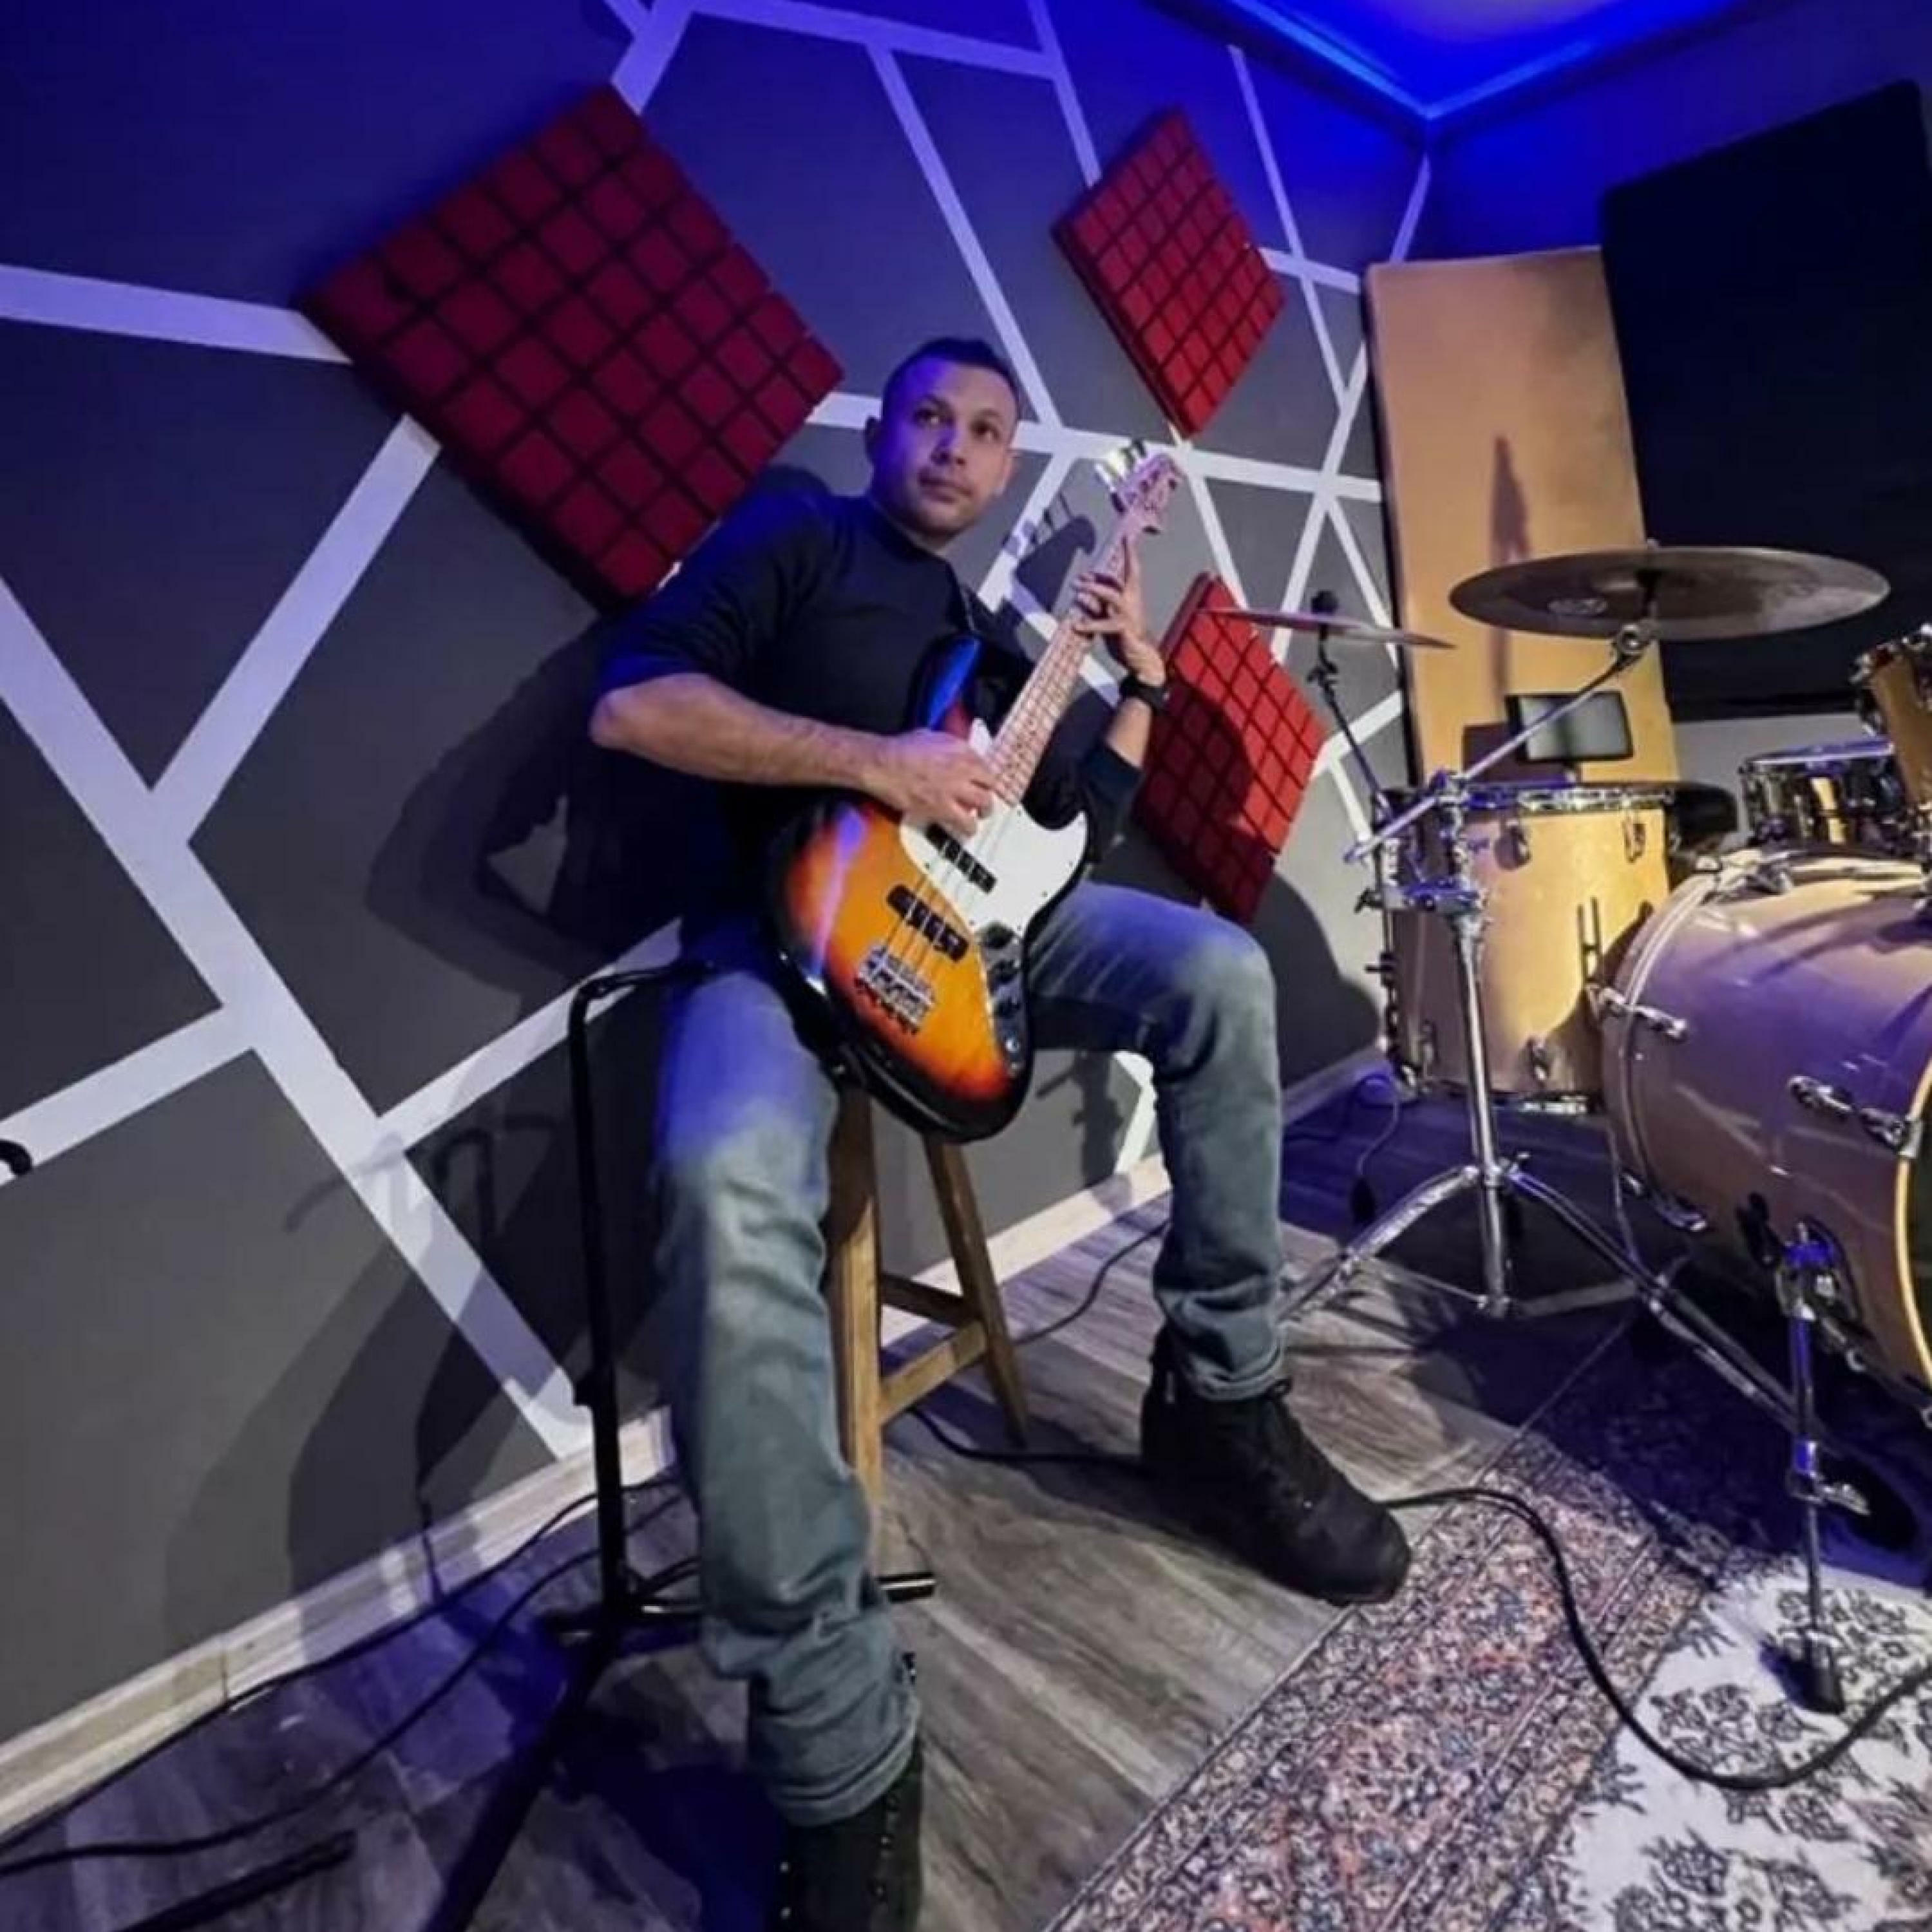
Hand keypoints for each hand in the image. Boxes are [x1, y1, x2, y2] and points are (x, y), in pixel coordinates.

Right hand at [867, 730, 997, 839]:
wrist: (882, 764)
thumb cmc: (899, 750)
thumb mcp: (930, 737)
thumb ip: (948, 746)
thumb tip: (954, 752)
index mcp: (959, 748)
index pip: (985, 764)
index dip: (983, 776)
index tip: (981, 782)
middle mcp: (962, 767)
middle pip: (989, 784)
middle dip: (988, 793)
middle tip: (984, 800)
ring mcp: (954, 788)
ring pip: (984, 803)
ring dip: (984, 811)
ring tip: (979, 816)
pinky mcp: (942, 808)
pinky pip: (965, 822)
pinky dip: (968, 827)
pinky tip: (966, 829)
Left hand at [1071, 546, 1163, 688]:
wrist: (1141, 660)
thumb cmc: (1125, 639)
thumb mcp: (1108, 618)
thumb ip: (1098, 607)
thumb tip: (1082, 598)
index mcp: (1132, 597)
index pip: (1130, 570)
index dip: (1129, 553)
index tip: (1127, 537)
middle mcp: (1132, 601)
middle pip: (1119, 578)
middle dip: (1100, 573)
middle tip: (1078, 578)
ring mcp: (1129, 614)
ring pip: (1111, 594)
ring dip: (1093, 589)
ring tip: (1077, 589)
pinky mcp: (1123, 628)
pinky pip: (1103, 623)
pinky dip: (1088, 623)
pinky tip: (1076, 625)